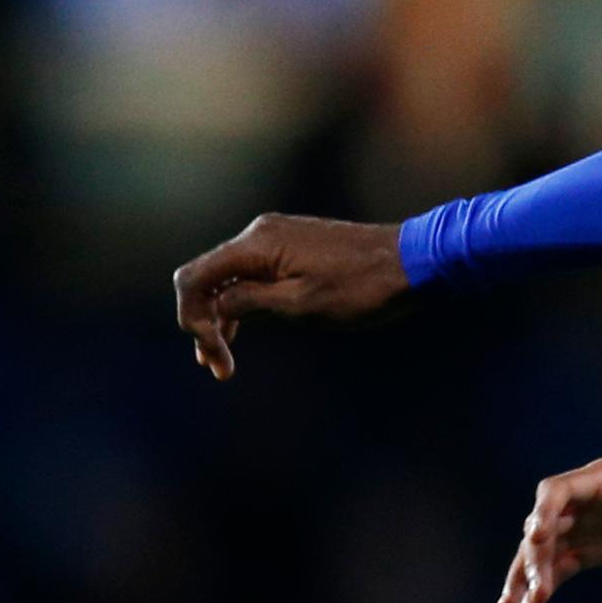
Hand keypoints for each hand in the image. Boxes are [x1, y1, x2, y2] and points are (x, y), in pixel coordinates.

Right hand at [171, 214, 412, 380]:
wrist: (411, 264)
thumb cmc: (361, 288)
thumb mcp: (301, 304)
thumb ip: (250, 303)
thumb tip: (215, 309)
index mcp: (257, 244)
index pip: (194, 277)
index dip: (190, 317)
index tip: (211, 353)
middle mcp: (259, 235)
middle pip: (205, 278)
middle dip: (201, 322)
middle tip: (216, 367)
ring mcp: (275, 240)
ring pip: (226, 280)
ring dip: (218, 319)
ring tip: (222, 364)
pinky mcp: (291, 249)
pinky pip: (250, 277)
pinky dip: (240, 306)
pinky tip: (239, 335)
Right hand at [496, 435, 601, 602]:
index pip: (557, 491)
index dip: (544, 513)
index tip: (538, 537)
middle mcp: (586, 500)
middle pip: (543, 526)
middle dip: (533, 558)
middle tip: (536, 593)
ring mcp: (587, 524)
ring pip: (543, 551)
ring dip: (524, 578)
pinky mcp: (594, 546)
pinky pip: (560, 567)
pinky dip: (544, 588)